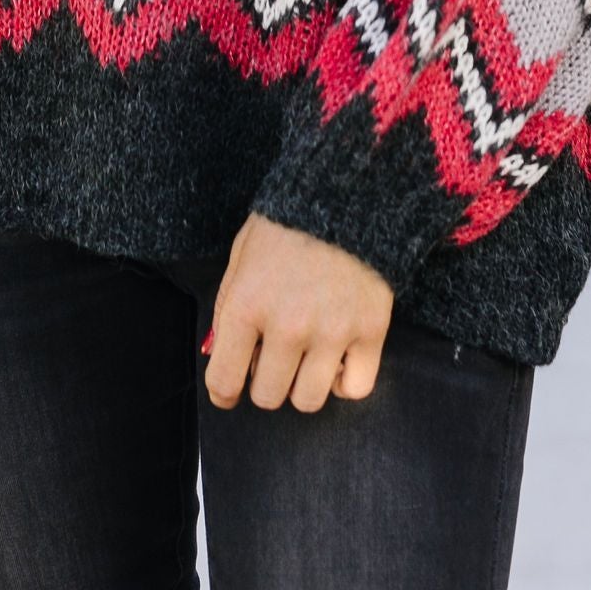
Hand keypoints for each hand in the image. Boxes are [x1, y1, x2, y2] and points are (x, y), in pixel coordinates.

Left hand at [202, 212, 392, 412]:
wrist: (347, 188)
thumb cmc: (287, 220)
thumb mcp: (242, 254)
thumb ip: (229, 305)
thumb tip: (219, 353)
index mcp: (248, 305)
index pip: (224, 380)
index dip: (223, 391)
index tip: (228, 388)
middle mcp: (288, 327)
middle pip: (268, 396)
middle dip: (265, 381)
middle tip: (273, 355)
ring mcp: (332, 333)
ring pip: (309, 400)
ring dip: (303, 384)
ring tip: (306, 355)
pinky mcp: (371, 332)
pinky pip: (355, 390)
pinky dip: (344, 382)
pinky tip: (337, 357)